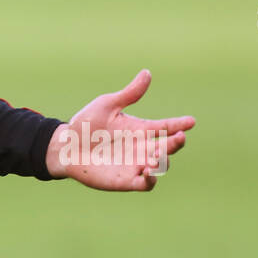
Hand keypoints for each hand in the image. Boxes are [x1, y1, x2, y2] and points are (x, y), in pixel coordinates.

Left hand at [46, 70, 193, 190]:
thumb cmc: (86, 125)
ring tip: (156, 157)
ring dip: (162, 162)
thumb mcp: (107, 106)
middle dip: (176, 143)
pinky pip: (144, 184)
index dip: (180, 124)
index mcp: (141, 129)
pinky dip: (150, 181)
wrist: (66, 148)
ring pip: (160, 166)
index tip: (191, 121)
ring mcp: (136, 165)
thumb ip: (128, 94)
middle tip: (178, 137)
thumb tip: (147, 73)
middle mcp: (142, 148)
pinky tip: (148, 174)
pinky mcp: (125, 180)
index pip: (166, 127)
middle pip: (168, 147)